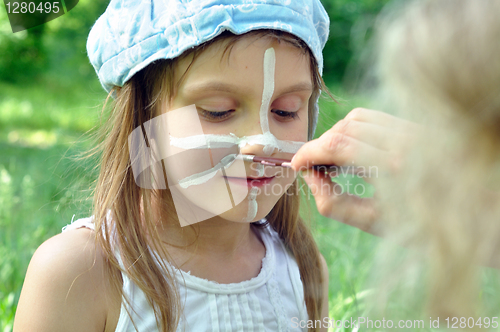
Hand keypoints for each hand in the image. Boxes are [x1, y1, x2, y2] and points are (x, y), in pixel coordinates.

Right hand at [291, 108, 419, 234]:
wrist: (469, 217)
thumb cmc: (422, 227)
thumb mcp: (372, 223)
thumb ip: (333, 202)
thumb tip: (310, 175)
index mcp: (395, 169)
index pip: (337, 144)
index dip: (308, 152)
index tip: (296, 165)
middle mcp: (406, 141)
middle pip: (344, 129)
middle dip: (321, 147)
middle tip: (315, 169)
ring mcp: (414, 130)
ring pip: (357, 118)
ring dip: (337, 136)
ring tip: (335, 161)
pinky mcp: (417, 127)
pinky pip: (376, 118)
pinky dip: (356, 130)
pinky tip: (356, 150)